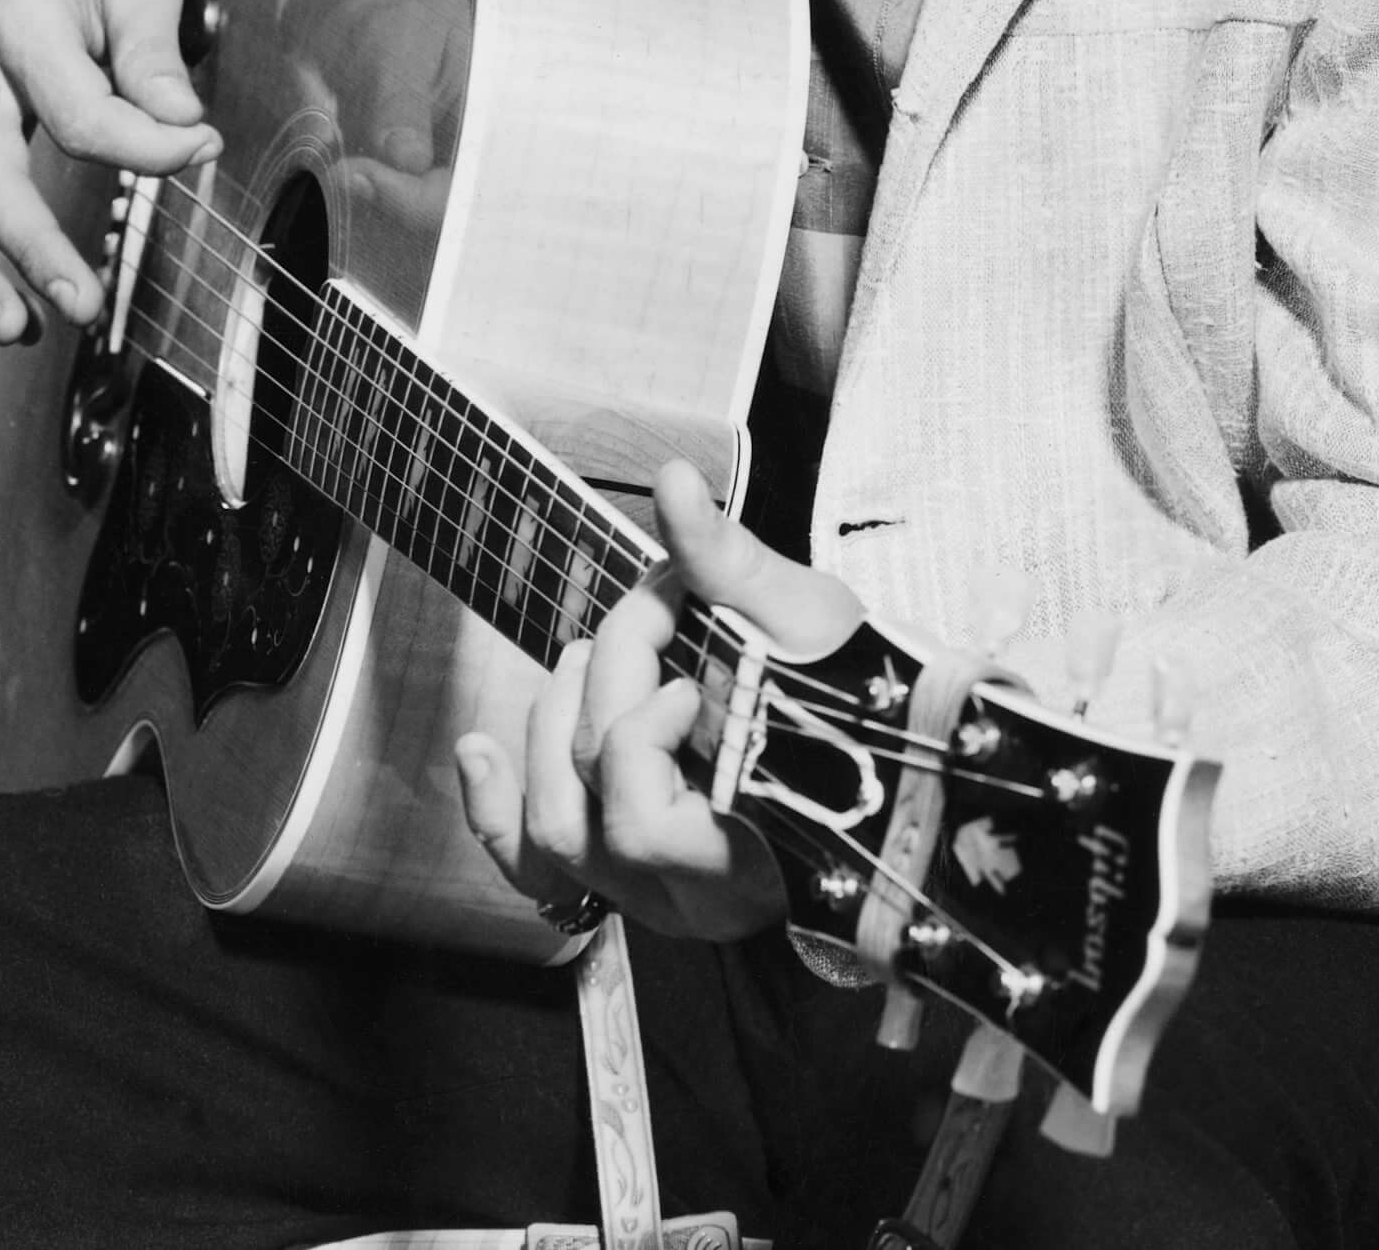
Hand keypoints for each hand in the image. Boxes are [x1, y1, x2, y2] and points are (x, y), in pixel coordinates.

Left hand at [454, 462, 862, 941]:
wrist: (900, 776)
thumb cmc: (864, 701)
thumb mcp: (807, 622)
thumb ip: (726, 560)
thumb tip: (672, 480)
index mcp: (738, 837)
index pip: (632, 769)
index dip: (633, 666)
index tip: (676, 600)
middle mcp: (685, 889)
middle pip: (589, 789)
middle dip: (601, 682)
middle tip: (648, 618)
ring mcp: (653, 897)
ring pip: (554, 833)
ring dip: (547, 730)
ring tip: (583, 661)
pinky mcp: (633, 886)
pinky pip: (540, 872)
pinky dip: (497, 810)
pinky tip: (478, 749)